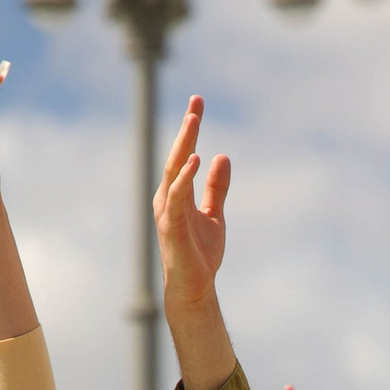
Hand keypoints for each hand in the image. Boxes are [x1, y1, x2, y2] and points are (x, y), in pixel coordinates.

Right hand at [155, 96, 231, 310]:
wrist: (195, 287)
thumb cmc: (201, 254)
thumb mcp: (215, 214)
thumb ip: (216, 188)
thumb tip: (222, 157)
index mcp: (177, 194)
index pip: (184, 154)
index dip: (191, 129)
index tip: (198, 102)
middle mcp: (168, 198)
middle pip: (177, 156)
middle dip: (187, 129)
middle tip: (197, 102)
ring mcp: (168, 211)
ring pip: (173, 171)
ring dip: (184, 145)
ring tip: (194, 121)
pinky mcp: (172, 226)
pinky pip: (177, 196)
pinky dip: (184, 177)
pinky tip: (196, 159)